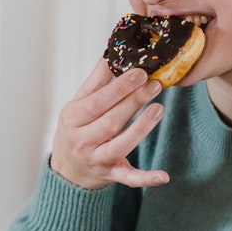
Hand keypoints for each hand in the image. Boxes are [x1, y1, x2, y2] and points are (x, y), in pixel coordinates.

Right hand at [50, 59, 169, 188]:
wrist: (67, 169)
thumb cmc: (76, 127)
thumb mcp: (78, 102)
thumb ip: (97, 80)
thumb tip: (112, 53)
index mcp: (71, 118)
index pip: (96, 102)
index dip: (119, 88)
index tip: (139, 72)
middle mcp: (81, 141)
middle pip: (110, 121)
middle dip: (134, 102)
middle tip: (155, 84)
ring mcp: (96, 160)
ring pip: (121, 145)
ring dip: (142, 128)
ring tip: (159, 108)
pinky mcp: (111, 175)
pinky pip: (129, 178)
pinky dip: (146, 178)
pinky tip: (164, 176)